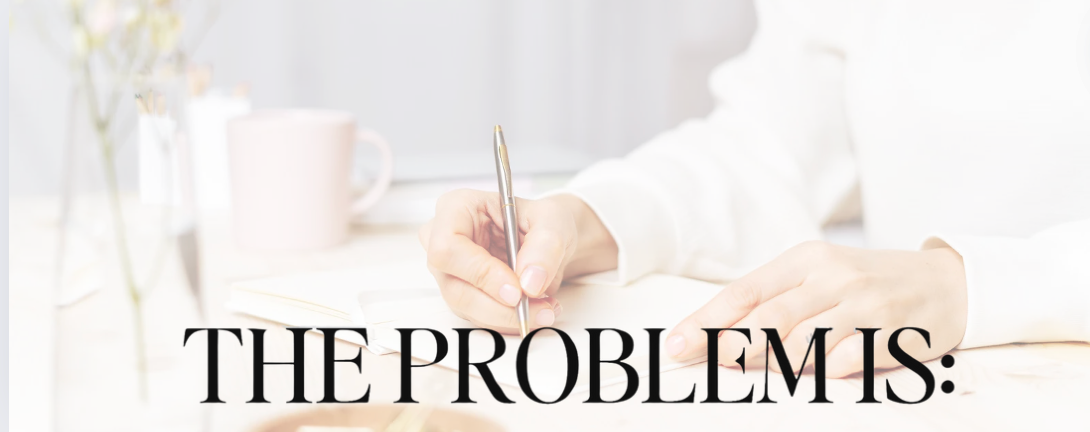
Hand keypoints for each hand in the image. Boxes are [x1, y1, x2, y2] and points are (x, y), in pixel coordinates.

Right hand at [419, 189, 616, 333]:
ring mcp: (449, 271)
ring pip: (467, 307)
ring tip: (546, 309)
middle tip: (539, 309)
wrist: (547, 239)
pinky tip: (536, 310)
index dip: (480, 273)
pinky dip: (509, 320)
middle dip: (500, 306)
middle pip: (454, 286)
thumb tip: (530, 283)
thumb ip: (544, 247)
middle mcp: (442, 239)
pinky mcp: (462, 294)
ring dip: (508, 317)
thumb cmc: (542, 220)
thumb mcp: (553, 221)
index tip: (517, 291)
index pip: (449, 248)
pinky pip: (479, 317)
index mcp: (456, 208)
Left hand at [666, 241, 967, 376]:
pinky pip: (845, 361)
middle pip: (769, 317)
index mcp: (805, 259)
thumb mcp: (819, 276)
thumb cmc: (869, 283)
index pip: (745, 291)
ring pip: (803, 341)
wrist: (950, 282)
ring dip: (772, 362)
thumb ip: (774, 301)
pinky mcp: (892, 332)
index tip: (677, 344)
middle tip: (707, 362)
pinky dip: (821, 372)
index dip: (707, 320)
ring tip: (755, 370)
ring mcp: (863, 304)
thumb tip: (718, 336)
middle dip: (731, 344)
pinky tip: (812, 377)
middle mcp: (832, 276)